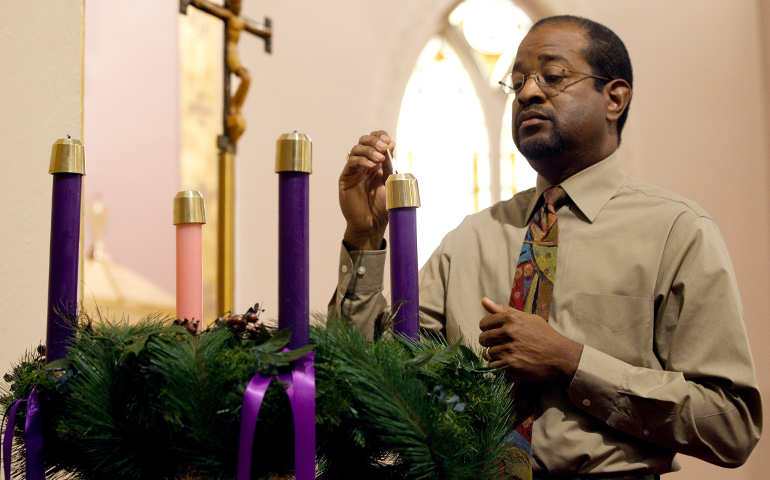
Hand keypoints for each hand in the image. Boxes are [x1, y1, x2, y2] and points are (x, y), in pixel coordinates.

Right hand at [339, 130, 394, 249]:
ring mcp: (354, 170)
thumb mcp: (391, 181)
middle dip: (374, 140)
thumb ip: (390, 164)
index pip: (376, 141)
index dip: (381, 137)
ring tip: (379, 159)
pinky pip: (351, 162)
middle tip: (384, 147)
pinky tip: (371, 166)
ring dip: (369, 150)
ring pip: (357, 149)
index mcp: (377, 162)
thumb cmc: (382, 206)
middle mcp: (365, 164)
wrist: (372, 223)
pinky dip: (362, 161)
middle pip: (364, 141)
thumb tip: (390, 145)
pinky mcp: (346, 177)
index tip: (390, 142)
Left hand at [478, 297, 582, 382]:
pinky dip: (500, 365)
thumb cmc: (544, 335)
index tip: (494, 333)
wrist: (561, 356)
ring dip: (495, 355)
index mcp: (510, 318)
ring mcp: (509, 350)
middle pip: (483, 339)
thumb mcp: (526, 318)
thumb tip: (483, 300)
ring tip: (508, 353)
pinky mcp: (511, 366)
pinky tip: (510, 362)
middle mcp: (508, 333)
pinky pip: (494, 366)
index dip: (487, 329)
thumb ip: (503, 310)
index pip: (484, 323)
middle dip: (489, 342)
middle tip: (500, 344)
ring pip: (487, 353)